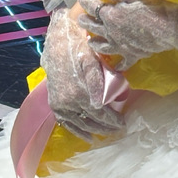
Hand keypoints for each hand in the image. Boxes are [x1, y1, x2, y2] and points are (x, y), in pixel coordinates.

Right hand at [42, 7, 125, 141]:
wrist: (59, 41)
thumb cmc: (80, 48)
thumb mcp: (92, 60)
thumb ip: (96, 82)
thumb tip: (100, 103)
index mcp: (78, 93)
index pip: (99, 113)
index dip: (112, 120)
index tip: (123, 124)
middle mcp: (67, 102)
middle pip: (90, 120)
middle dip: (105, 126)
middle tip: (118, 130)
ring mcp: (59, 104)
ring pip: (78, 123)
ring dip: (93, 130)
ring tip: (105, 134)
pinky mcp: (55, 103)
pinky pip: (65, 121)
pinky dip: (76, 130)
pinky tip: (86, 136)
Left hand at [77, 0, 177, 67]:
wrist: (169, 27)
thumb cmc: (152, 6)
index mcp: (111, 15)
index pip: (93, 7)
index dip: (86, 2)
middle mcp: (111, 32)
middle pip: (93, 26)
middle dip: (85, 21)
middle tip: (81, 17)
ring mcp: (120, 45)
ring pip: (102, 46)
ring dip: (94, 42)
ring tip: (90, 40)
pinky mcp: (131, 55)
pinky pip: (122, 62)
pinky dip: (118, 64)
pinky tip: (116, 65)